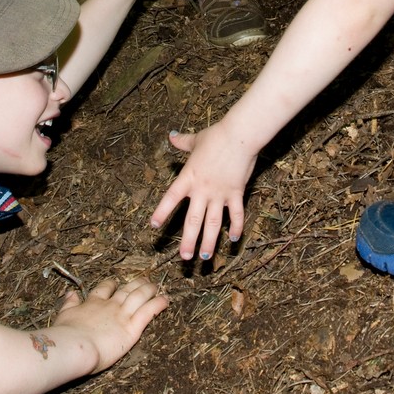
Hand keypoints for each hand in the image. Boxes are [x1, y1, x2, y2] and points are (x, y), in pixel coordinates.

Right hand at [54, 277, 168, 372]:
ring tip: (156, 286)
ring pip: (139, 296)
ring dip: (149, 289)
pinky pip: (149, 311)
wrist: (75, 345)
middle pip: (126, 289)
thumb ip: (69, 303)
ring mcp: (122, 314)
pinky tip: (166, 299)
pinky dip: (158, 303)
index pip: (104, 289)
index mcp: (93, 303)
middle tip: (143, 279)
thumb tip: (70, 292)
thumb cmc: (66, 335)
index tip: (115, 282)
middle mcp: (110, 305)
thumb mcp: (64, 315)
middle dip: (135, 283)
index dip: (111, 284)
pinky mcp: (132, 327)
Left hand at [149, 122, 256, 260]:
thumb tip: (171, 135)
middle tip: (184, 258)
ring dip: (209, 241)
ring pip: (213, 223)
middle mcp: (202, 189)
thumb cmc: (217, 135)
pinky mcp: (236, 193)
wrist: (239, 135)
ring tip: (204, 257)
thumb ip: (182, 142)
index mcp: (189, 176)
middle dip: (188, 240)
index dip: (162, 212)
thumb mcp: (196, 139)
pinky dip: (236, 226)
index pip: (171, 197)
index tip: (153, 226)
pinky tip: (234, 238)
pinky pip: (236, 214)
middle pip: (193, 220)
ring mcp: (220, 193)